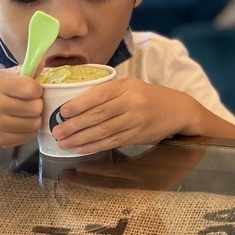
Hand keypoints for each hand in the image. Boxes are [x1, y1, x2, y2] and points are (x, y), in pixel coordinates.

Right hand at [0, 69, 42, 146]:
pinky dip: (29, 130)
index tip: (32, 90)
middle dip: (37, 104)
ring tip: (26, 113)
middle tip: (30, 102)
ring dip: (35, 118)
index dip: (37, 89)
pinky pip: (29, 136)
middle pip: (35, 108)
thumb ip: (23, 70)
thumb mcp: (1, 76)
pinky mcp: (0, 140)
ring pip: (34, 123)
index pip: (31, 89)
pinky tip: (21, 123)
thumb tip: (42, 63)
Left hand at [50, 78, 191, 153]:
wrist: (178, 110)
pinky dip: (94, 146)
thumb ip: (108, 93)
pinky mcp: (137, 136)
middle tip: (56, 132)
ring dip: (81, 138)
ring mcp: (135, 121)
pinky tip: (81, 148)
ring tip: (64, 142)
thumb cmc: (148, 96)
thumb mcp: (131, 86)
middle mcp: (131, 102)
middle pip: (98, 115)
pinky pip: (112, 142)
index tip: (62, 112)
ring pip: (103, 131)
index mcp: (126, 86)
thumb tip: (75, 105)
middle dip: (74, 125)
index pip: (98, 95)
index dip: (79, 104)